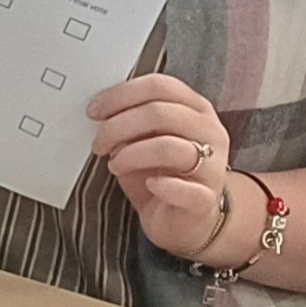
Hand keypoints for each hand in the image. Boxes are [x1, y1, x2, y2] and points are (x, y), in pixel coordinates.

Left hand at [89, 72, 234, 255]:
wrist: (183, 219)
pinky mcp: (205, 199)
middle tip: (98, 144)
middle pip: (160, 113)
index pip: (160, 86)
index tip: (93, 111)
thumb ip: (131, 122)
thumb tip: (99, 111)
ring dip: (130, 155)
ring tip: (115, 166)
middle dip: (118, 126)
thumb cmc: (159, 173)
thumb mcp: (142, 141)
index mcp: (195, 110)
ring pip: (168, 147)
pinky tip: (150, 184)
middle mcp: (210, 132)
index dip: (122, 95)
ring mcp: (212, 165)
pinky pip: (185, 189)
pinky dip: (162, 185)